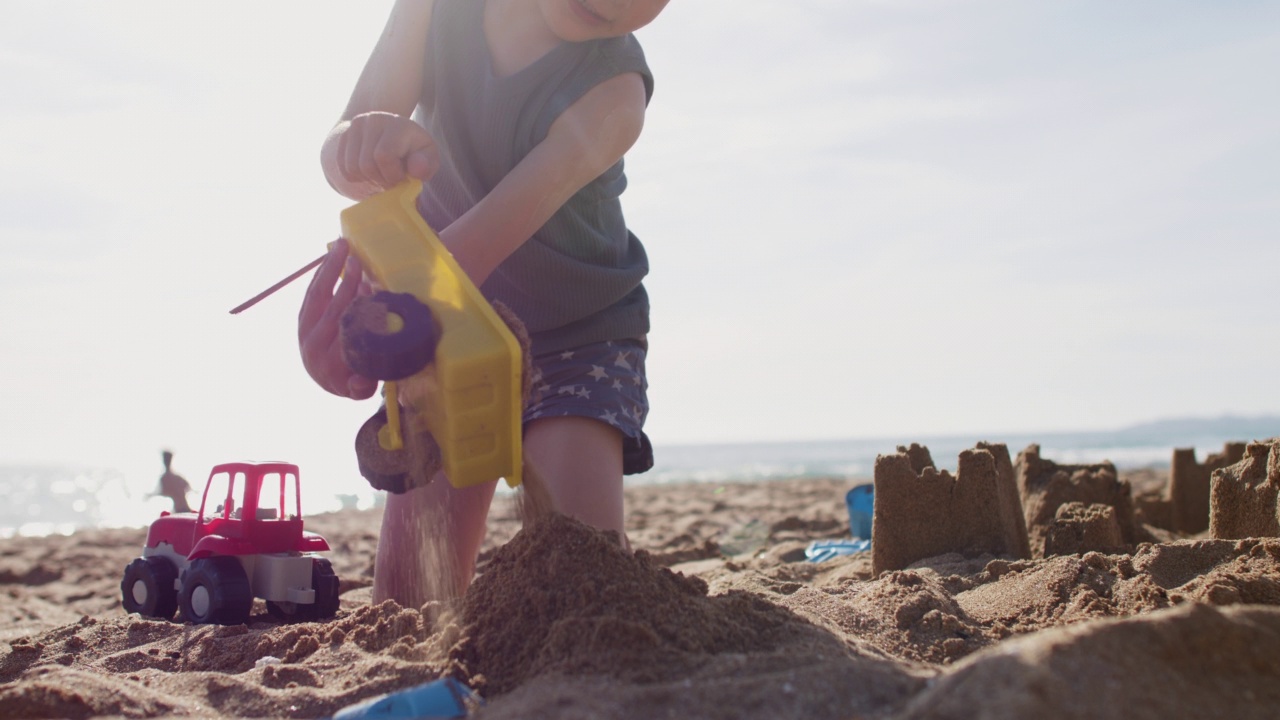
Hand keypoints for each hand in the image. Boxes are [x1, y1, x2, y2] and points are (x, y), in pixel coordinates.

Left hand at [298, 239, 378, 398]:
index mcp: (328, 361)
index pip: (342, 328)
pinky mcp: (302, 318)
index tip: (367, 285)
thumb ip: (362, 386)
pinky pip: (311, 292)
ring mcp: (304, 329)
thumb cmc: (352, 381)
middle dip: (342, 281)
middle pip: (328, 307)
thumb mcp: (360, 389)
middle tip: (355, 258)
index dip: (353, 305)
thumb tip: (360, 381)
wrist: (326, 381)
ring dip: (328, 268)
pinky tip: (332, 257)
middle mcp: (312, 343)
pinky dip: (322, 274)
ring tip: (341, 245)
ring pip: (316, 295)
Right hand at [335, 111, 439, 190]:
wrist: (394, 135)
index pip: (384, 156)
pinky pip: (344, 168)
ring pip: (352, 168)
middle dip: (381, 180)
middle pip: (366, 165)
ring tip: (382, 175)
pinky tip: (370, 172)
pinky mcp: (344, 135)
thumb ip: (426, 165)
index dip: (392, 175)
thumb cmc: (414, 151)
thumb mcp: (428, 157)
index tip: (402, 178)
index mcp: (397, 124)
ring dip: (368, 180)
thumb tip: (416, 170)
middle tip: (391, 179)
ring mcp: (355, 126)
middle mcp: (373, 120)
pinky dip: (357, 178)